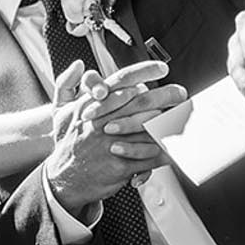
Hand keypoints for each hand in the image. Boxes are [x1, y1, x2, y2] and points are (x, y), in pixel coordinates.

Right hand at [43, 60, 182, 210]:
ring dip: (171, 121)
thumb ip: (66, 84)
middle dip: (167, 95)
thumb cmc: (67, 143)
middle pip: (142, 103)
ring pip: (150, 129)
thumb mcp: (60, 112)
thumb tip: (77, 64)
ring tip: (184, 116)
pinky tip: (178, 145)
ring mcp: (112, 144)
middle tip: (181, 93)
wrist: (63, 179)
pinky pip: (151, 156)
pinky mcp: (121, 166)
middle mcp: (102, 123)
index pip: (119, 82)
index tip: (161, 68)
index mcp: (91, 106)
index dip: (144, 72)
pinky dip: (167, 150)